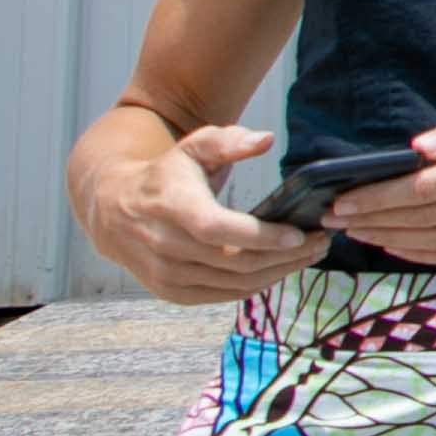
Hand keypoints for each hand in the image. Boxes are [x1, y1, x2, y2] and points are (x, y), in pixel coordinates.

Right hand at [88, 123, 326, 305]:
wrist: (114, 210)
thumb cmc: (166, 175)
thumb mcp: (193, 147)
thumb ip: (229, 141)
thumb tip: (264, 140)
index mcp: (172, 207)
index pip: (218, 229)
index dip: (260, 236)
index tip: (300, 234)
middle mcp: (165, 245)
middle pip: (235, 262)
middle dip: (285, 256)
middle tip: (321, 243)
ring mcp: (166, 274)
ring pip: (234, 284)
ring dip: (278, 273)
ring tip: (309, 256)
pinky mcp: (171, 292)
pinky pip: (223, 295)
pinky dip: (256, 286)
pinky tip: (280, 269)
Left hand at [328, 99, 435, 264]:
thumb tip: (418, 149)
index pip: (428, 188)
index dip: (382, 198)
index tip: (345, 200)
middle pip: (427, 219)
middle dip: (376, 220)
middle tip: (336, 220)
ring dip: (393, 241)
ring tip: (358, 234)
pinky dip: (426, 255)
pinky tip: (399, 248)